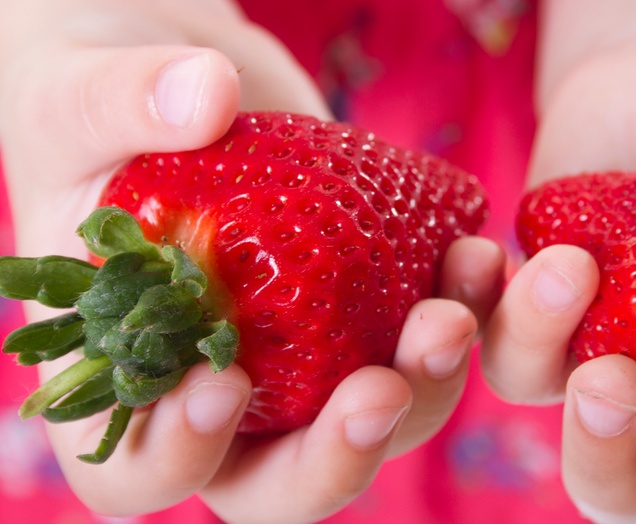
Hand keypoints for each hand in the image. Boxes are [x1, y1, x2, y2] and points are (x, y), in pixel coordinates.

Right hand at [0, 1, 504, 521]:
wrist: (192, 95)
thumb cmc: (109, 116)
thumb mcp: (82, 97)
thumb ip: (122, 101)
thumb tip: (203, 97)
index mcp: (126, 380)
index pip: (137, 470)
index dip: (180, 451)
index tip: (220, 382)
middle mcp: (225, 394)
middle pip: (282, 483)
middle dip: (338, 453)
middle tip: (381, 390)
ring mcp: (308, 361)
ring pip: (376, 422)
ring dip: (426, 382)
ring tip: (452, 309)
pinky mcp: (369, 314)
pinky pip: (425, 343)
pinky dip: (462, 311)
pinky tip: (475, 255)